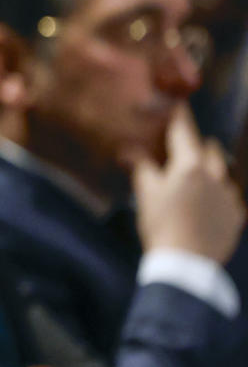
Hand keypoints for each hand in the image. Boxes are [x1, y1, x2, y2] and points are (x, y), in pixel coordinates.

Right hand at [135, 104, 245, 263]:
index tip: (177, 104)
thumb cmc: (161, 223)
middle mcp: (215, 175)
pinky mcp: (237, 215)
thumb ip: (141, 167)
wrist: (186, 263)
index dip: (180, 117)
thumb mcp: (146, 194)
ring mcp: (230, 196)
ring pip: (222, 172)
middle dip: (197, 145)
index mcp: (190, 165)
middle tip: (181, 150)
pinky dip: (219, 195)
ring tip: (195, 181)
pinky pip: (230, 197)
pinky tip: (207, 205)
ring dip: (210, 171)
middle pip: (210, 149)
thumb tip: (130, 148)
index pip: (184, 132)